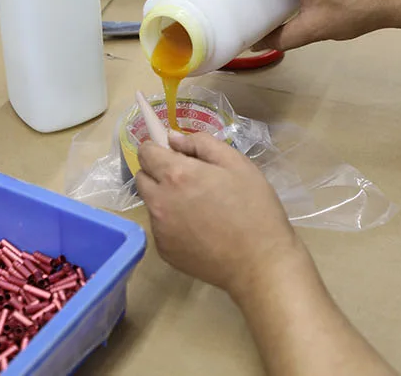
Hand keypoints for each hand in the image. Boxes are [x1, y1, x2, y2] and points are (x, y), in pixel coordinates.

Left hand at [135, 130, 300, 297]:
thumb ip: (202, 144)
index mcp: (177, 175)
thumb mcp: (237, 164)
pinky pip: (161, 227)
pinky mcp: (164, 251)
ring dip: (166, 197)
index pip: (146, 152)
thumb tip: (173, 139)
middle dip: (159, 171)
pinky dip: (173, 222)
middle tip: (190, 178)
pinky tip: (201, 229)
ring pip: (152, 202)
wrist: (258, 262)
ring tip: (200, 206)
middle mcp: (159, 201)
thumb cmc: (254, 207)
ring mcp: (159, 229)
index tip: (175, 152)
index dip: (158, 147)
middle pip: (142, 177)